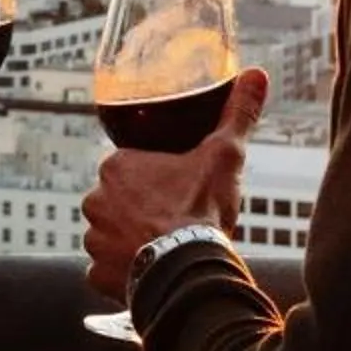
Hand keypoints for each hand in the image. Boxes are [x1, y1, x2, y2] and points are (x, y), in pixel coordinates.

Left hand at [81, 68, 269, 303]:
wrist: (191, 267)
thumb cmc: (202, 210)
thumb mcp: (224, 155)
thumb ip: (237, 114)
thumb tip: (256, 75)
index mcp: (116, 167)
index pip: (132, 170)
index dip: (158, 182)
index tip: (179, 194)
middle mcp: (95, 200)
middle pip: (119, 203)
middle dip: (142, 212)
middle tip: (175, 222)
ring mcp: (94, 239)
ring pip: (112, 237)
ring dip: (132, 243)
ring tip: (165, 249)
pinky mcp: (98, 275)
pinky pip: (108, 272)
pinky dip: (125, 274)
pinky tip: (150, 272)